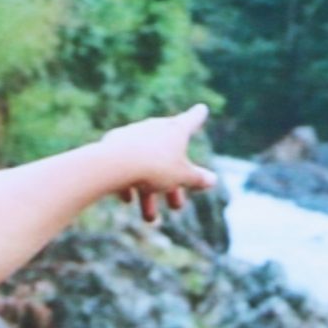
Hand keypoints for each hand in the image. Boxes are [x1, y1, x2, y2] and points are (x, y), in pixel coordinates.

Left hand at [99, 103, 218, 221]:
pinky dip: (128, 183)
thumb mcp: (181, 176)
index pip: (191, 121)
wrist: (116, 163)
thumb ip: (197, 178)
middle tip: (177, 206)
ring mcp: (133, 135)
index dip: (198, 117)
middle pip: (168, 157)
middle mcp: (154, 128)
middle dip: (173, 185)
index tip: (202, 108)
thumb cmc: (155, 166)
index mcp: (175, 130)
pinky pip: (126, 167)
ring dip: (149, 193)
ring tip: (149, 219)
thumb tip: (213, 180)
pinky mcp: (114, 146)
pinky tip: (126, 198)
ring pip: (146, 167)